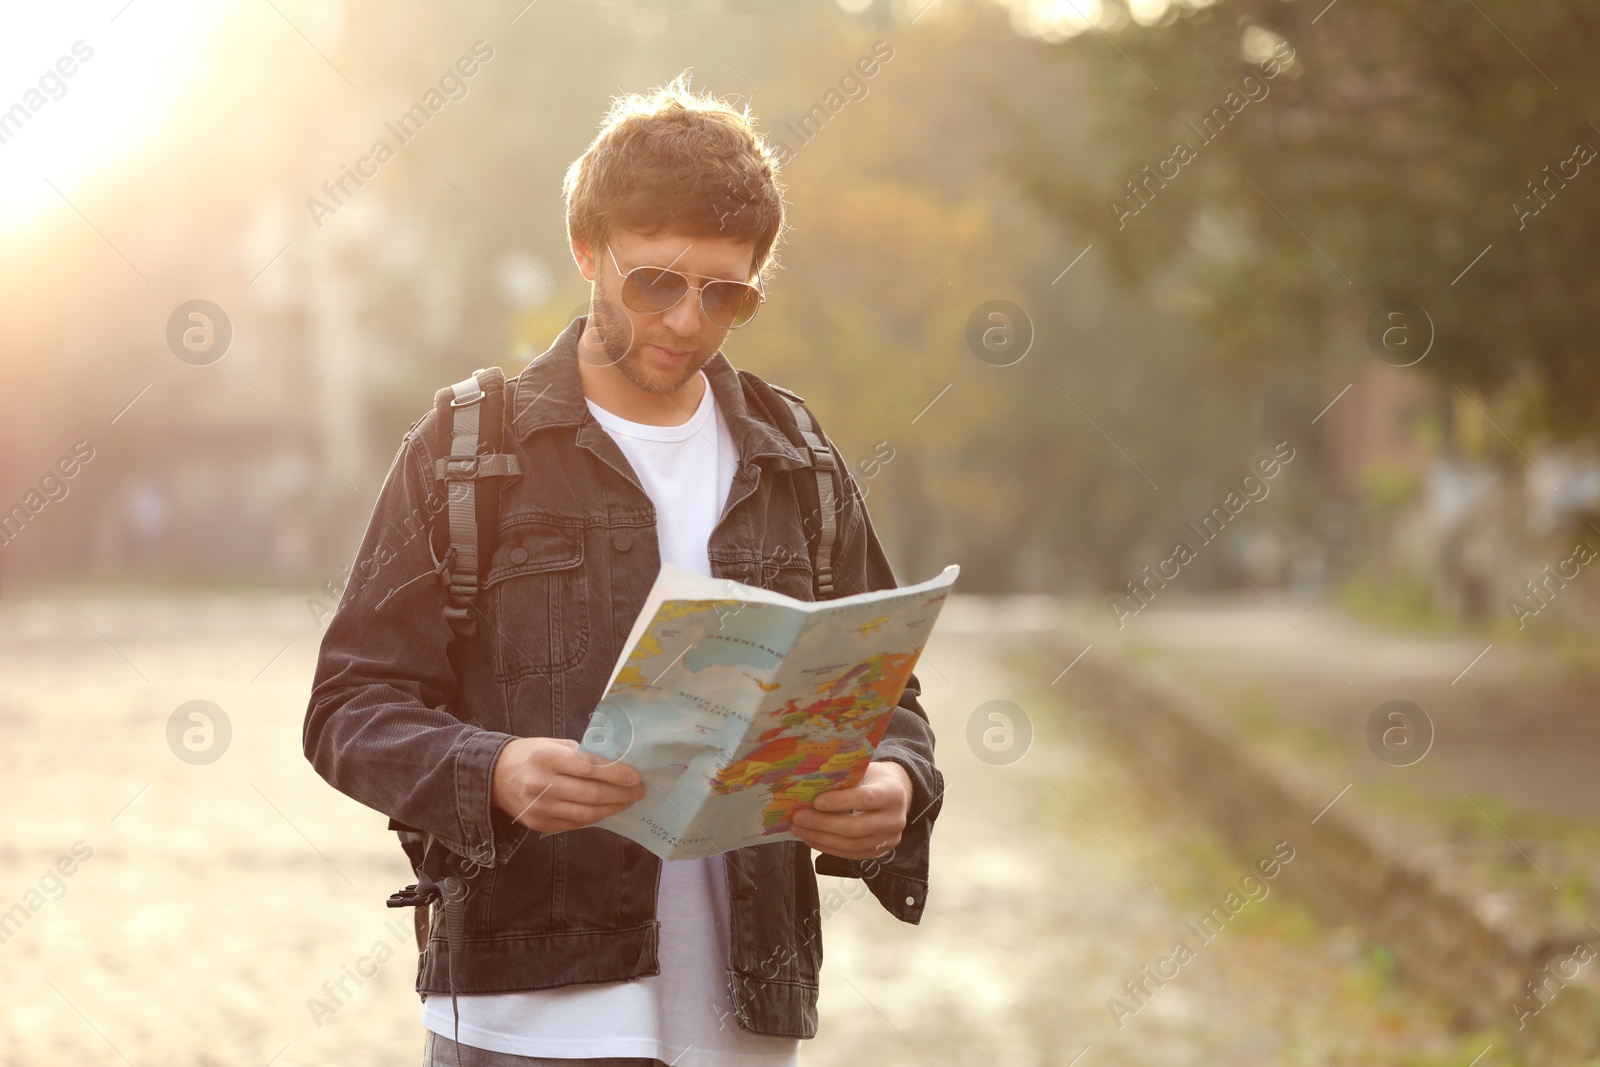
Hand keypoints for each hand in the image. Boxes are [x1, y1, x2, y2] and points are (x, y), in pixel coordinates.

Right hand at [491, 737, 646, 832]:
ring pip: (586, 813)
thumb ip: (580, 753)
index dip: (617, 774)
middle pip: (592, 794)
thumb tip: (614, 763)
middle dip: (621, 794)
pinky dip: (595, 817)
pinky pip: (575, 823)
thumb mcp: (552, 743)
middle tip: (639, 792)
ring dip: (613, 808)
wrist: (493, 776)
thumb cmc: (529, 754)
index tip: (636, 777)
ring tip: (628, 802)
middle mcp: (543, 784)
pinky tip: (607, 810)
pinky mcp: (539, 823)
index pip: (590, 768)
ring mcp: (540, 807)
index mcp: (548, 758)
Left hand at [791, 760, 911, 861]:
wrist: (897, 795)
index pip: (866, 799)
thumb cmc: (874, 779)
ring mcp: (889, 839)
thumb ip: (845, 778)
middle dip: (822, 824)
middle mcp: (895, 819)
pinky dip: (828, 848)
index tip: (815, 802)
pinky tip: (812, 839)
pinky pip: (851, 854)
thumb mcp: (865, 770)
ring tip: (799, 829)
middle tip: (798, 818)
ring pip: (851, 845)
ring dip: (821, 838)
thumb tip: (810, 786)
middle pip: (856, 827)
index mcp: (893, 793)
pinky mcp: (881, 852)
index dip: (839, 801)